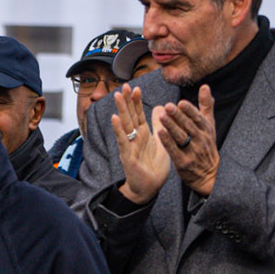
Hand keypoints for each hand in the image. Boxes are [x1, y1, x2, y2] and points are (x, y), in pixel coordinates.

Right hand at [111, 86, 170, 204]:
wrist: (149, 188)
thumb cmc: (153, 167)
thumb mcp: (160, 142)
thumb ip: (158, 125)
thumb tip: (160, 107)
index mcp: (143, 134)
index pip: (138, 114)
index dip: (136, 101)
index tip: (135, 87)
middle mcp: (134, 137)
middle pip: (130, 116)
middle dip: (127, 101)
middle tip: (123, 85)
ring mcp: (129, 146)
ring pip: (125, 124)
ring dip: (121, 109)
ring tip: (117, 95)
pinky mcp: (127, 156)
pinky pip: (123, 140)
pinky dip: (118, 129)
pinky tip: (114, 118)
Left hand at [154, 85, 219, 196]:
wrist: (208, 174)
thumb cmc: (206, 145)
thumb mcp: (209, 126)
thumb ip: (206, 106)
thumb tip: (205, 86)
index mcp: (206, 130)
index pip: (198, 118)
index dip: (189, 111)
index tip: (180, 102)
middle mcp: (201, 140)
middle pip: (188, 126)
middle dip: (178, 116)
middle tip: (168, 106)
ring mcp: (192, 152)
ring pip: (181, 137)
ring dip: (171, 127)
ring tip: (161, 117)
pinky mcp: (183, 162)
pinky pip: (174, 150)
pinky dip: (167, 141)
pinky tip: (159, 132)